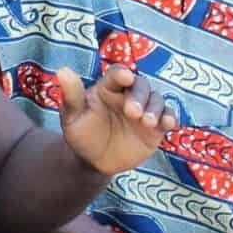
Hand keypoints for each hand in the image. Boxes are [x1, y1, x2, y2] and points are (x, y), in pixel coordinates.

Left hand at [57, 64, 174, 175]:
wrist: (94, 161)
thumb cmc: (82, 134)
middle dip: (139, 96)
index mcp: (109, 87)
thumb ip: (71, 95)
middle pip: (140, 86)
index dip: (122, 74)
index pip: (117, 74)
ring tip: (147, 122)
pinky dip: (170, 117)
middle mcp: (129, 95)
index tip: (125, 77)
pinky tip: (167, 124)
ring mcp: (144, 110)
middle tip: (132, 112)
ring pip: (156, 99)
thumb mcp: (72, 116)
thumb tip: (62, 71)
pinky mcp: (156, 127)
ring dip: (155, 108)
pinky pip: (168, 116)